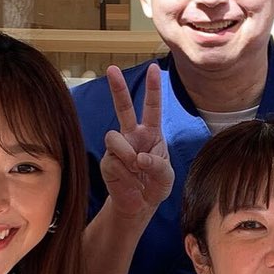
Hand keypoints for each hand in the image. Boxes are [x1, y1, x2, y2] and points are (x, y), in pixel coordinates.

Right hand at [100, 63, 172, 220]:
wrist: (139, 206)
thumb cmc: (155, 185)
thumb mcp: (165, 177)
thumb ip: (157, 165)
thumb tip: (138, 159)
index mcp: (151, 133)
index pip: (152, 107)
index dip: (153, 88)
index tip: (154, 67)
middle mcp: (132, 135)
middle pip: (123, 108)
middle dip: (117, 88)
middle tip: (112, 69)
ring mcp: (117, 148)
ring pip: (113, 137)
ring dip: (127, 155)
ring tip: (136, 170)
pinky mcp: (107, 162)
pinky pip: (114, 162)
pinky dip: (126, 175)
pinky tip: (132, 184)